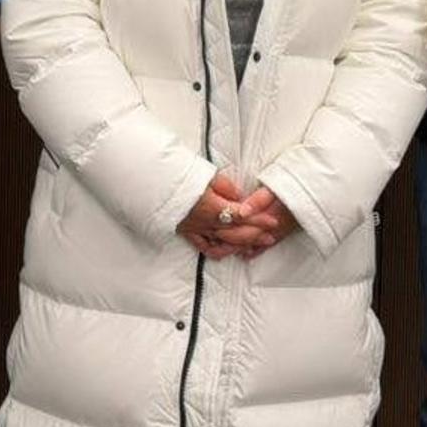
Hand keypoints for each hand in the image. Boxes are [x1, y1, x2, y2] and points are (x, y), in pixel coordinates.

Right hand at [176, 174, 296, 258]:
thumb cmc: (180, 175)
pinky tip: (228, 251)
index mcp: (212, 207)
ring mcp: (196, 230)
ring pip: (223, 243)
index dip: (259, 220)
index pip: (242, 216)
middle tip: (270, 237)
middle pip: (236, 233)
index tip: (273, 221)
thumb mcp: (207, 175)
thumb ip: (226, 187)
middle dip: (255, 236)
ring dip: (241, 245)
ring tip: (254, 245)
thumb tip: (239, 197)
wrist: (153, 182)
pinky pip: (205, 246)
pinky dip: (219, 251)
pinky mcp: (187, 232)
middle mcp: (205, 222)